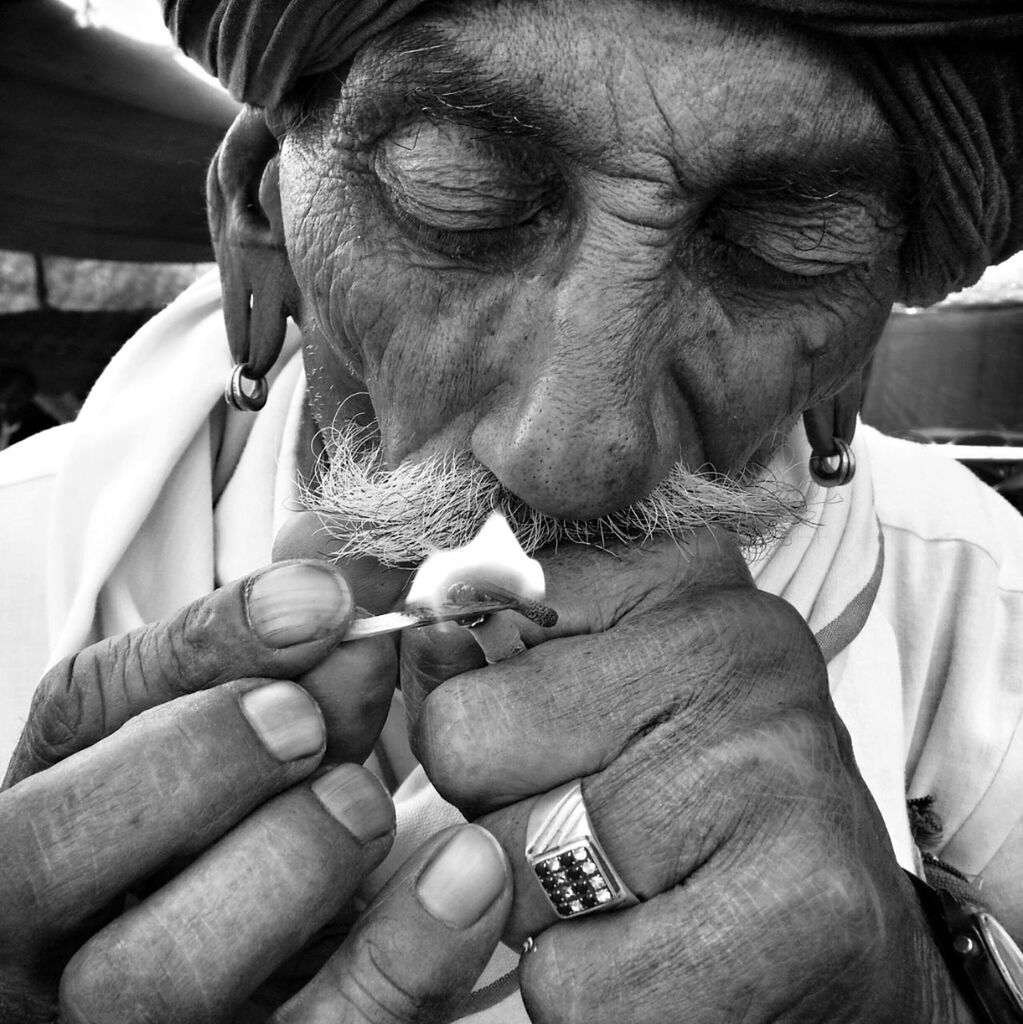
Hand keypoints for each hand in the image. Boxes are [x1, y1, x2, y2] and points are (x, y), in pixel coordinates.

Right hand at [2, 556, 508, 1023]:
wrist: (262, 922)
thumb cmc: (216, 807)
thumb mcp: (201, 721)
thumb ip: (246, 654)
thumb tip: (334, 588)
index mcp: (43, 825)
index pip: (67, 736)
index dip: (195, 660)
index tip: (319, 609)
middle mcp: (63, 938)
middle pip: (60, 864)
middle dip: (201, 763)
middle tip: (307, 720)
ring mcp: (160, 1023)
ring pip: (165, 977)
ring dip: (290, 858)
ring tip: (367, 800)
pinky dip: (405, 951)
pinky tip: (469, 866)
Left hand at [401, 531, 977, 1022]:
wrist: (845, 934)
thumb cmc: (701, 800)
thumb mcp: (604, 689)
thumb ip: (499, 659)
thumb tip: (422, 638)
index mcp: (688, 575)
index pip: (474, 622)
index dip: (474, 710)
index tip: (545, 741)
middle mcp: (740, 644)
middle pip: (467, 742)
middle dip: (495, 815)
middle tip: (590, 830)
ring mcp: (774, 766)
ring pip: (505, 872)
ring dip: (541, 915)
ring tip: (636, 893)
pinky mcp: (803, 908)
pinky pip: (572, 982)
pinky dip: (591, 995)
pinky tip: (664, 960)